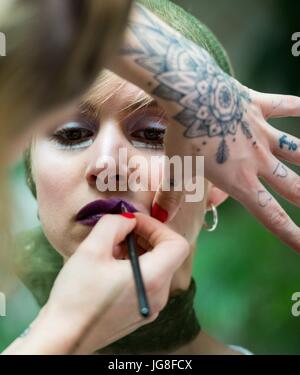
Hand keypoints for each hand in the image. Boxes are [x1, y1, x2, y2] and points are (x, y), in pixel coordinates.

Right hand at [3, 212, 188, 353]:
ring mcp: (151, 306)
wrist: (63, 339)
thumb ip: (114, 225)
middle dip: (145, 236)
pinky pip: (147, 280)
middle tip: (120, 233)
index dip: (157, 227)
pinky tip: (110, 266)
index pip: (177, 244)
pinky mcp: (140, 311)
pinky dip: (134, 266)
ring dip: (138, 250)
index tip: (133, 223)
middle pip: (167, 254)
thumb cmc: (75, 296)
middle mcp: (158, 295)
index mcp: (153, 279)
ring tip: (111, 249)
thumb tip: (128, 218)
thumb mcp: (91, 250)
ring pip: (156, 266)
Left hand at [153, 74, 299, 250]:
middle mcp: (257, 160)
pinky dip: (299, 106)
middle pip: (293, 187)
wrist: (190, 93)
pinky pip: (285, 106)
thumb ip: (170, 197)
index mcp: (239, 181)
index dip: (290, 234)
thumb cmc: (182, 134)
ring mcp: (261, 133)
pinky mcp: (258, 106)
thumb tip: (159, 218)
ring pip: (296, 151)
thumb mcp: (175, 169)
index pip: (270, 215)